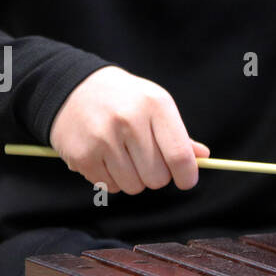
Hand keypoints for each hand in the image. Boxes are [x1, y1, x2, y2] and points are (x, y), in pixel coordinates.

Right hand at [49, 66, 208, 192]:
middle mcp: (128, 120)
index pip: (179, 155)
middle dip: (157, 175)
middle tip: (147, 160)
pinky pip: (111, 187)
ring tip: (124, 156)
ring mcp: (103, 139)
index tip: (186, 180)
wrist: (73, 88)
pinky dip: (112, 179)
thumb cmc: (124, 100)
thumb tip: (202, 157)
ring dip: (134, 179)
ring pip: (135, 186)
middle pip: (158, 177)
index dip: (187, 175)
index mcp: (154, 105)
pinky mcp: (82, 155)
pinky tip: (106, 158)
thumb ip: (178, 135)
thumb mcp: (154, 105)